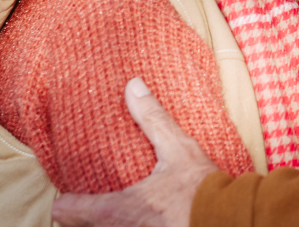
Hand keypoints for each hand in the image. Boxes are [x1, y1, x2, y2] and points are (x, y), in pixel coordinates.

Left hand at [51, 77, 221, 226]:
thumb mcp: (179, 149)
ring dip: (103, 226)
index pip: (69, 212)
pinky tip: (138, 222)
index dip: (65, 203)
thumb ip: (153, 119)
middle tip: (87, 204)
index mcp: (121, 209)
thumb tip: (132, 86)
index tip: (68, 197)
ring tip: (110, 215)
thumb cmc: (203, 190)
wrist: (232, 221)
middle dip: (82, 218)